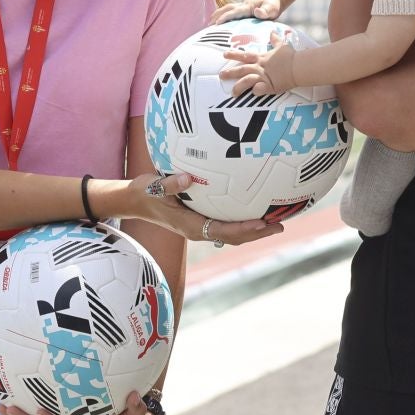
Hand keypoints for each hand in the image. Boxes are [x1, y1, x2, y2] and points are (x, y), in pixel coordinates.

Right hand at [107, 172, 284, 246]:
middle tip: (281, 224)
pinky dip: (243, 221)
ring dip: (254, 229)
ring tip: (277, 221)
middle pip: (234, 236)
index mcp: (190, 226)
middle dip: (258, 232)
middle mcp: (198, 230)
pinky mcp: (200, 221)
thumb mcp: (153, 186)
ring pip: (232, 233)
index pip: (222, 230)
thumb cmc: (144, 192)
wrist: (133, 201)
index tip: (262, 223)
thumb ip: (170, 184)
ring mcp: (200, 227)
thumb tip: (188, 177)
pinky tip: (256, 209)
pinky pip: (226, 224)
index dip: (244, 229)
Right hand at [210, 0, 282, 25]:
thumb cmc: (272, 5)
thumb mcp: (272, 9)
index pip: (234, 12)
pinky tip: (217, 22)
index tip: (217, 23)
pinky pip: (229, 12)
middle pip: (226, 9)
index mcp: (247, 7)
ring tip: (209, 24)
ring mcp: (240, 7)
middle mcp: (241, 6)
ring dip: (217, 15)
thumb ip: (265, 11)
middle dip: (217, 16)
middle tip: (208, 25)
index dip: (225, 17)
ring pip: (226, 9)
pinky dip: (221, 15)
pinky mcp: (241, 10)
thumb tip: (256, 11)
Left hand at [221, 41, 297, 96]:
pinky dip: (255, 91)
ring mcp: (263, 77)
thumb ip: (275, 40)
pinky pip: (259, 90)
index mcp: (261, 58)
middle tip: (221, 75)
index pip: (244, 56)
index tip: (224, 54)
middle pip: (241, 69)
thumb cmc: (290, 56)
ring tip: (233, 93)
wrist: (298, 65)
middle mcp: (259, 67)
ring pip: (246, 81)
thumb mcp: (282, 46)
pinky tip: (252, 93)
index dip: (233, 55)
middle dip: (230, 73)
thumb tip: (272, 31)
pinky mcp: (269, 86)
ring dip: (239, 87)